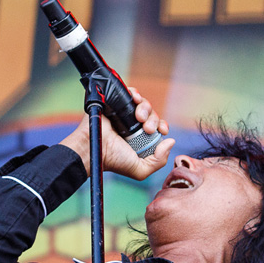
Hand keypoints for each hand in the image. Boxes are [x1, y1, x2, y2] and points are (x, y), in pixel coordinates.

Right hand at [59, 87, 174, 179]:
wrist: (92, 149)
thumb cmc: (113, 160)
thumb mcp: (140, 170)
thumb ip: (159, 161)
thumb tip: (170, 141)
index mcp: (140, 137)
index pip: (157, 127)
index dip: (162, 126)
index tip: (162, 130)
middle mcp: (133, 124)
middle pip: (152, 114)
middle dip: (154, 119)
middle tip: (146, 128)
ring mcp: (124, 112)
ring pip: (143, 103)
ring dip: (146, 108)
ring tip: (138, 117)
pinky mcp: (114, 102)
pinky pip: (130, 92)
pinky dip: (135, 92)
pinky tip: (135, 98)